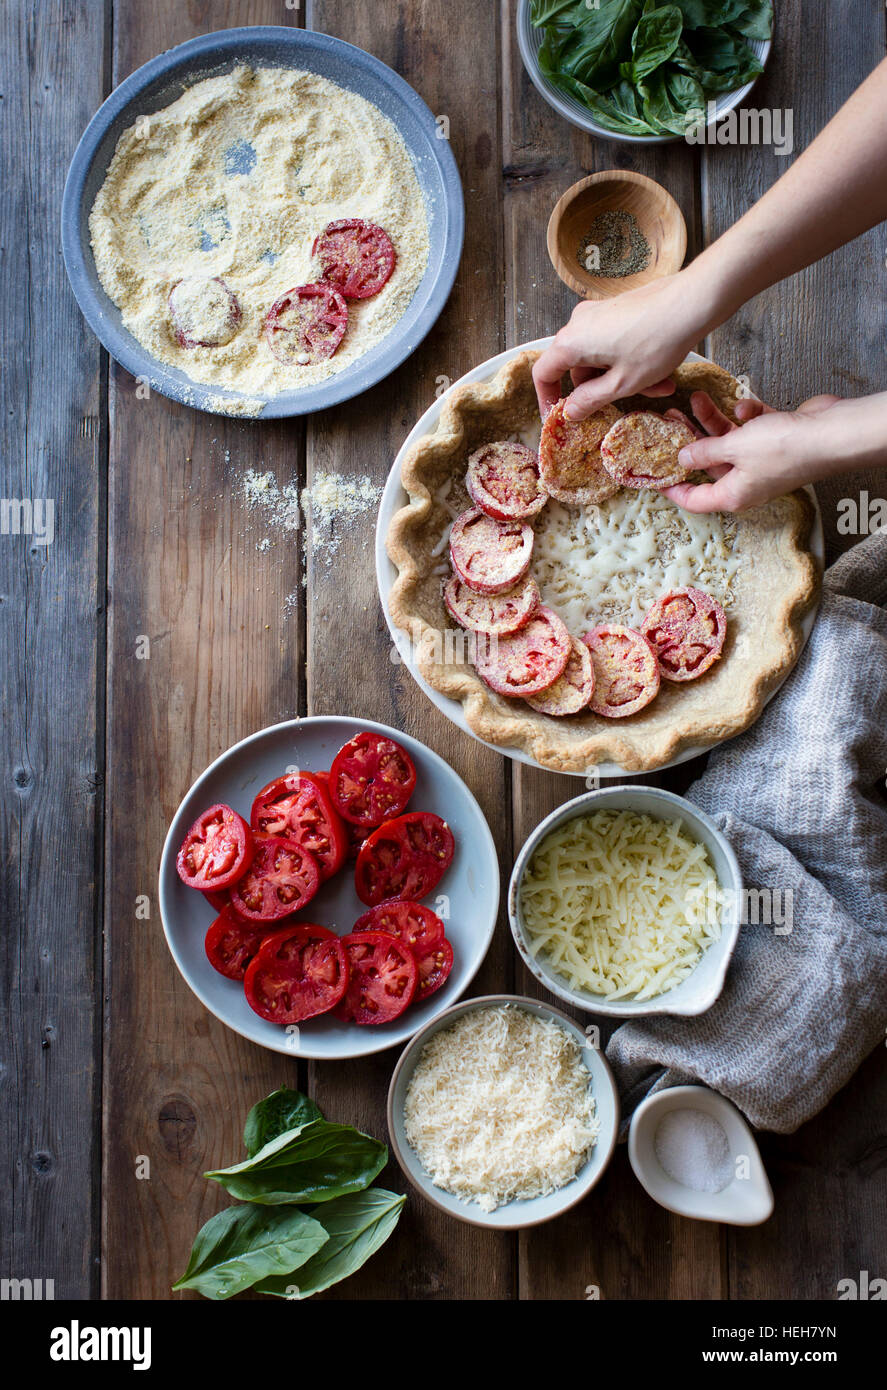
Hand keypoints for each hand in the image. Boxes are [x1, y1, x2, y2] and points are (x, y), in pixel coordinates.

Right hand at [532, 273, 712, 419]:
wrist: (692, 301)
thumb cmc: (656, 341)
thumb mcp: (622, 383)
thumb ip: (590, 400)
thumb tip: (569, 411)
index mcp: (571, 342)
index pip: (544, 374)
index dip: (548, 399)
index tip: (559, 417)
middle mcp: (579, 323)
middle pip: (577, 368)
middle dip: (602, 391)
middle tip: (626, 405)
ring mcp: (599, 313)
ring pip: (601, 358)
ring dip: (623, 379)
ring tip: (658, 389)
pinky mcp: (618, 309)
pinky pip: (615, 344)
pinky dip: (631, 362)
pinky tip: (661, 372)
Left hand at [665, 392, 846, 512]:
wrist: (830, 433)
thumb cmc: (786, 448)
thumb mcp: (733, 448)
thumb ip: (704, 452)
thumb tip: (682, 459)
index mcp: (734, 494)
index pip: (694, 500)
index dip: (672, 490)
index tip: (654, 477)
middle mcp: (747, 482)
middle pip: (709, 464)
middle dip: (690, 440)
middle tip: (671, 420)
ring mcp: (762, 461)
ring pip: (729, 442)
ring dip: (714, 421)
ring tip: (698, 399)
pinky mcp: (776, 440)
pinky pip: (752, 429)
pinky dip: (747, 416)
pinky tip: (746, 406)